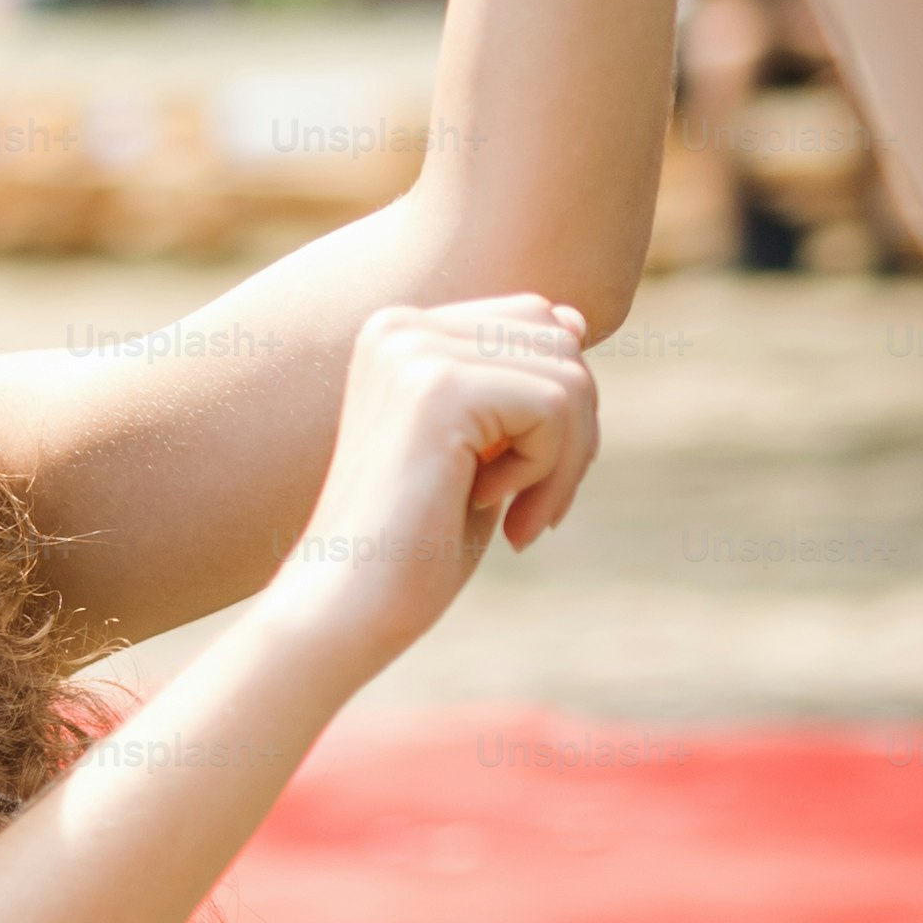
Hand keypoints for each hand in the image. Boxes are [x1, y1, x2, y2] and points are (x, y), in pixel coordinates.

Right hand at [257, 295, 599, 676]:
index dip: (556, 406)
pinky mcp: (435, 387)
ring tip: (517, 515)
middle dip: (574, 432)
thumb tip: (575, 317)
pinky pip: (555, 406)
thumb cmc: (413, 541)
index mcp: (400, 331)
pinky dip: (548, 472)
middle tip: (531, 506)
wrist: (347, 605)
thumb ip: (519, 382)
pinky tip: (494, 509)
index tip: (521, 480)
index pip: (538, 322)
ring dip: (564, 462)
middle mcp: (400, 326)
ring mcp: (412, 351)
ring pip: (568, 377)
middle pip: (561, 342)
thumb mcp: (481, 447)